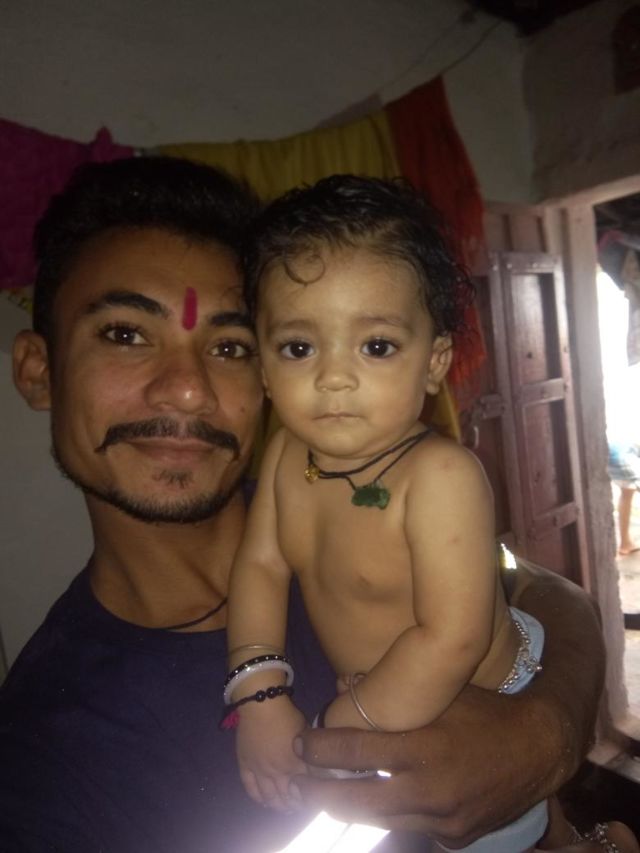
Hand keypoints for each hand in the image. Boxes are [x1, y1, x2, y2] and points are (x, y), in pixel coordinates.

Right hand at [236, 696, 307, 812]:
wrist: (261, 705)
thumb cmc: (287, 715)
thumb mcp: (305, 732)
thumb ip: (310, 751)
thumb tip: (317, 764)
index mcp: (295, 764)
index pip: (305, 788)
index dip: (310, 796)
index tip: (313, 799)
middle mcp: (278, 772)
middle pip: (287, 797)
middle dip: (294, 805)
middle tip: (298, 806)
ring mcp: (259, 770)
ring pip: (269, 797)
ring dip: (277, 805)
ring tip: (283, 807)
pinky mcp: (245, 766)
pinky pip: (250, 788)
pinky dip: (258, 798)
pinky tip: (264, 801)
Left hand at [293, 564, 604, 847]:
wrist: (539, 751)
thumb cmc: (486, 714)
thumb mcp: (442, 694)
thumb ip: (391, 691)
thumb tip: (342, 684)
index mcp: (422, 748)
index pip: (356, 752)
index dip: (320, 751)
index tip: (298, 746)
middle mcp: (428, 789)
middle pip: (356, 800)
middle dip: (319, 794)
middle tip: (295, 785)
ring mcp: (442, 820)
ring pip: (379, 821)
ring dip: (349, 810)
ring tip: (324, 798)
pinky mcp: (455, 837)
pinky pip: (413, 830)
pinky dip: (392, 817)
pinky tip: (377, 806)